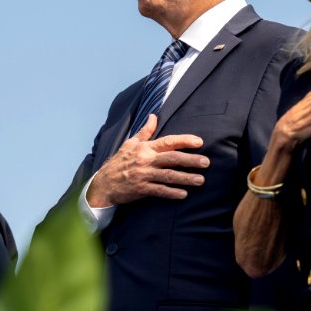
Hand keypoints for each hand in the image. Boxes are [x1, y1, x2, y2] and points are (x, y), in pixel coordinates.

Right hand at [86, 114, 208, 206]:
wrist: (103, 183)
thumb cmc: (119, 162)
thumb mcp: (130, 143)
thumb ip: (145, 131)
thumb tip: (154, 116)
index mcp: (145, 148)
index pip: (168, 141)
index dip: (184, 141)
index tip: (199, 142)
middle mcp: (145, 160)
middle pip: (172, 158)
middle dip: (190, 160)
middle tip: (206, 162)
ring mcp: (143, 175)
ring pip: (168, 175)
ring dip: (186, 178)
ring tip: (201, 180)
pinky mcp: (141, 189)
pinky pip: (159, 191)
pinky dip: (171, 193)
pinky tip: (183, 194)